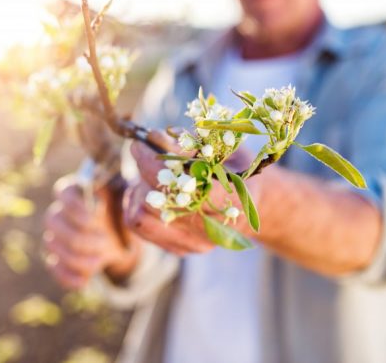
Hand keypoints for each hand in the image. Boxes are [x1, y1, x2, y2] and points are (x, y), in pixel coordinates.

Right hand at [43, 175, 140, 289]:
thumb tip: (102, 201)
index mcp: (75, 192)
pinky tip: (84, 282)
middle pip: (52, 220)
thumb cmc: (121, 212)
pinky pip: (54, 268)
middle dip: (80, 234)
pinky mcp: (57, 259)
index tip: (97, 216)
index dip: (75, 205)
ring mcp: (55, 236)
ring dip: (78, 255)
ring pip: (52, 245)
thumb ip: (116, 195)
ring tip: (102, 258)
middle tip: (105, 240)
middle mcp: (59, 212)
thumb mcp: (126, 201)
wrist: (122, 237)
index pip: (62, 192)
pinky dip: (68, 277)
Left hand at [124, 131, 261, 254]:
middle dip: (144, 168)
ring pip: (143, 215)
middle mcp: (214, 228)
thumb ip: (196, 142)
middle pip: (161, 200)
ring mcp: (196, 242)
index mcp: (233, 200)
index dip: (160, 162)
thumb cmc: (236, 168)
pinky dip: (134, 203)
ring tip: (146, 172)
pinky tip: (146, 189)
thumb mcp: (225, 146)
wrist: (251, 204)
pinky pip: (139, 225)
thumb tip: (160, 137)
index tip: (144, 142)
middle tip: (140, 148)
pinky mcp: (180, 248)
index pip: (188, 185)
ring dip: (139, 187)